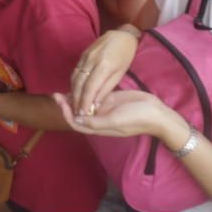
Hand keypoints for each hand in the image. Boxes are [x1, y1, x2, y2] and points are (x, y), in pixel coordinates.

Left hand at [55, 90, 186, 142]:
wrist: (156, 112)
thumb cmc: (136, 118)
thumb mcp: (115, 121)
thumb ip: (96, 122)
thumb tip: (77, 119)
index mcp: (99, 127)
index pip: (77, 123)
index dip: (66, 113)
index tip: (59, 101)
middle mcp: (99, 119)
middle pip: (78, 114)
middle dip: (66, 105)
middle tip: (55, 93)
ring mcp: (105, 109)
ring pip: (85, 105)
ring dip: (74, 98)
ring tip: (63, 89)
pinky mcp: (111, 100)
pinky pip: (94, 97)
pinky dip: (86, 93)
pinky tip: (80, 85)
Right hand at [71, 28, 139, 115]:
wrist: (122, 35)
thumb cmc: (125, 56)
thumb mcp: (120, 74)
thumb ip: (106, 89)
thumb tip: (95, 104)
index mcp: (103, 66)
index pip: (89, 88)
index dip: (84, 102)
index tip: (82, 114)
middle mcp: (91, 60)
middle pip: (79, 83)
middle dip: (76, 99)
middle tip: (76, 113)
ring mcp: (85, 56)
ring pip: (74, 77)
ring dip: (73, 92)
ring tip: (75, 104)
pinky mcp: (82, 54)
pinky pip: (75, 70)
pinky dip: (74, 82)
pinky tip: (75, 91)